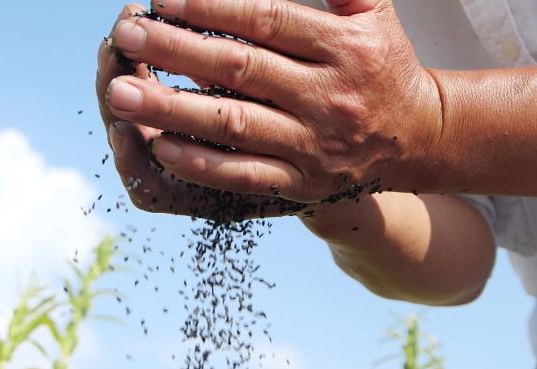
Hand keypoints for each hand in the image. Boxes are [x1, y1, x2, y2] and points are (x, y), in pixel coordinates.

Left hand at [105, 0, 442, 202]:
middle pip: (240, 70)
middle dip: (176, 51)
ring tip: (119, 95)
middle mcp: (328, 98)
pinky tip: (159, 146)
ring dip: (172, 110)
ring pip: (233, 125)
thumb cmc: (383, 68)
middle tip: (126, 35)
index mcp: (344, 49)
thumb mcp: (374, 15)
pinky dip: (200, 163)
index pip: (268, 21)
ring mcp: (313, 146)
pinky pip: (244, 175)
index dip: (212, 8)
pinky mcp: (300, 183)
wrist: (417, 139)